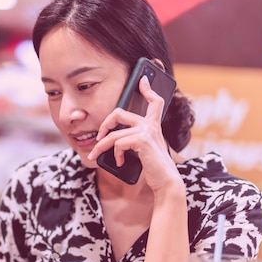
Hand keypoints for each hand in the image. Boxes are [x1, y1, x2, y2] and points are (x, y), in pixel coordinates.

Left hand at [88, 75, 177, 190]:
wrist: (165, 180)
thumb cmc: (154, 167)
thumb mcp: (144, 150)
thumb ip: (134, 139)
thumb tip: (112, 138)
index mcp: (154, 125)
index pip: (155, 102)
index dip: (148, 89)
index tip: (143, 80)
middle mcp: (151, 124)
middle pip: (119, 113)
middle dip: (104, 125)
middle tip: (98, 137)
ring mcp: (147, 130)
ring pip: (113, 134)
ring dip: (100, 147)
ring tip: (95, 155)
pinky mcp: (142, 139)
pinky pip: (117, 143)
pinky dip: (115, 154)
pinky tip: (120, 162)